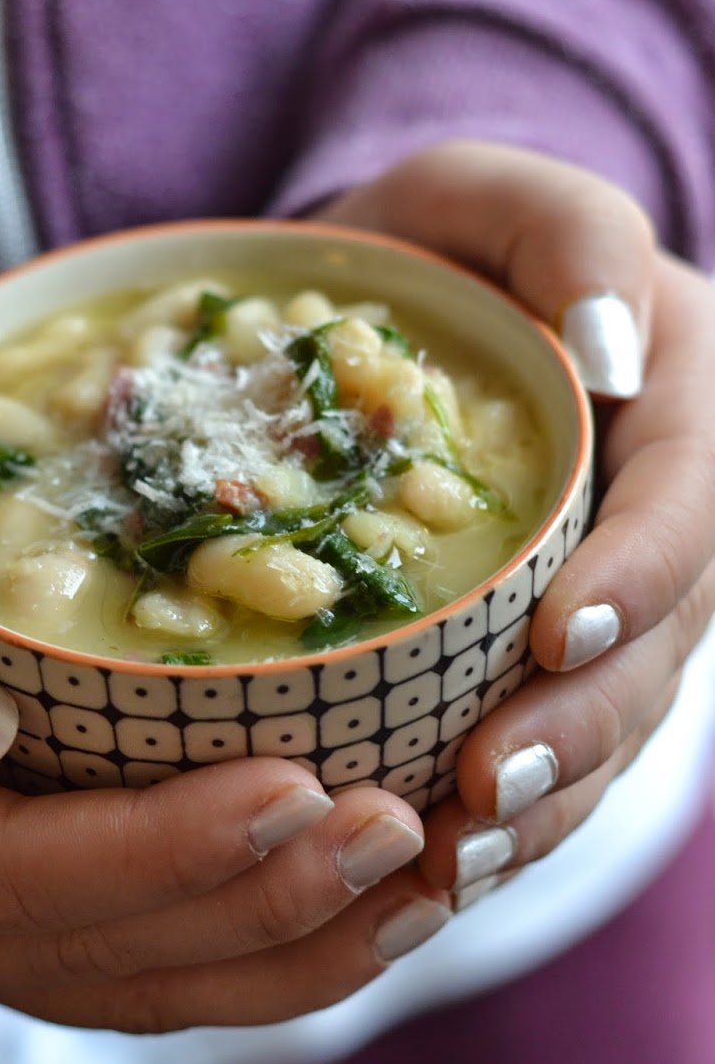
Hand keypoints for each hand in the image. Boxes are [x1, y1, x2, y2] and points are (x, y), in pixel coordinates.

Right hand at [0, 409, 447, 1029]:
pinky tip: (368, 888)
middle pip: (102, 952)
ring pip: (146, 979)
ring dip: (296, 941)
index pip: (10, 879)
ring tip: (431, 873)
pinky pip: (151, 952)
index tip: (303, 784)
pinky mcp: (12, 910)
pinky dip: (265, 931)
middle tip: (414, 831)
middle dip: (266, 905)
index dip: (163, 851)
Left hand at [320, 141, 714, 898]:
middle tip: (480, 788)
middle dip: (582, 723)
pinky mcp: (556, 657)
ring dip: (550, 800)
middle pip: (662, 638)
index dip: (642, 573)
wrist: (380, 325)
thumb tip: (617, 351)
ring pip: (617, 717)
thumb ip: (567, 231)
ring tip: (456, 860)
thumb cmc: (425, 250)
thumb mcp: (478, 193)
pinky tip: (439, 871)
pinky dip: (513, 817)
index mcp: (680, 400)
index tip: (554, 633)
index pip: (690, 497)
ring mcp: (620, 596)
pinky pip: (560, 746)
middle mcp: (664, 513)